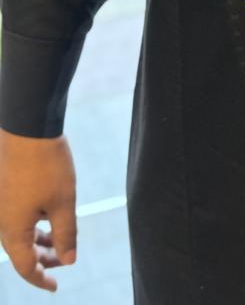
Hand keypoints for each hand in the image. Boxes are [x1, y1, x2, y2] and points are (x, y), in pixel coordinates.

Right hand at [0, 127, 77, 292]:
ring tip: (59, 241)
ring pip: (20, 232)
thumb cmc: (47, 165)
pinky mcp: (6, 187)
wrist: (27, 127)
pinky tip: (50, 215)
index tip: (55, 286)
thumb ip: (66, 234)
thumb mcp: (63, 202)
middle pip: (20, 251)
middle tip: (63, 262)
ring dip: (39, 240)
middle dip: (42, 260)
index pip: (25, 267)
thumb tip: (68, 260)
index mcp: (13, 230)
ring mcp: (2, 203)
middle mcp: (2, 220)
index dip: (41, 279)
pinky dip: (34, 222)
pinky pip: (18, 215)